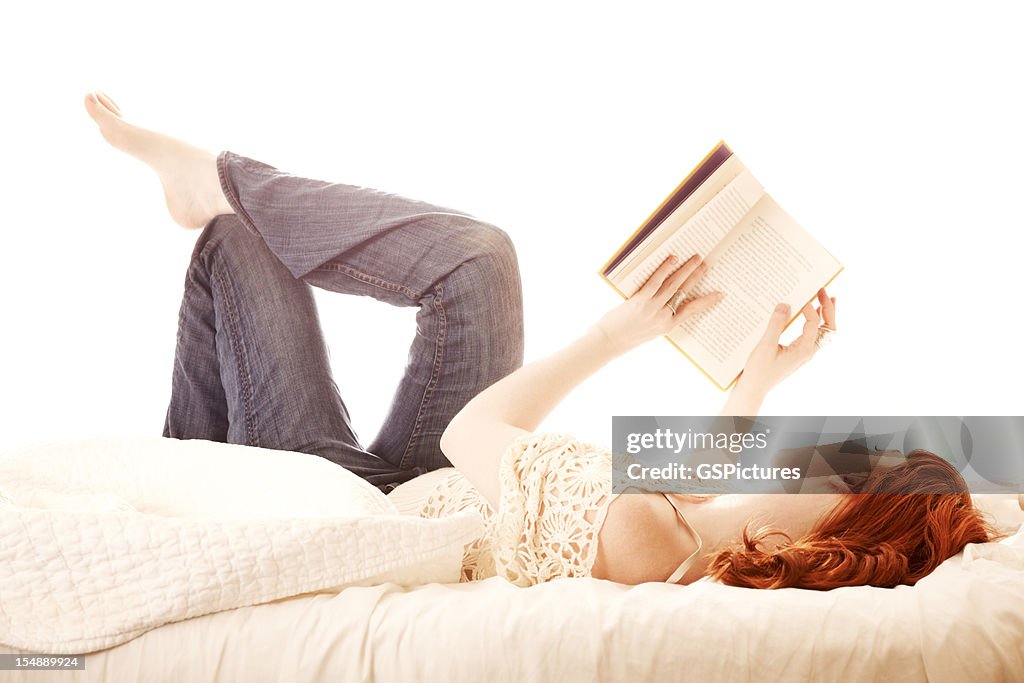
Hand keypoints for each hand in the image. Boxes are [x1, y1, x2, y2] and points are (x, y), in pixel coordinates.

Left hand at [594, 254, 723, 353]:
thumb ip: (661, 316)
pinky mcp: (641, 301)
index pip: (693, 310)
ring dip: (685, 270)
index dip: (707, 301)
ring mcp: (653, 309)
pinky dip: (665, 269)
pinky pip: (656, 282)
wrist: (609, 341)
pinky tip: (672, 259)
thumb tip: (668, 295)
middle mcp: (664, 318)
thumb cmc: (627, 335)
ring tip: (695, 259)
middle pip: (684, 292)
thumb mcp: (650, 330)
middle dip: (696, 277)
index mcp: (668, 326)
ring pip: (674, 285)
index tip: (720, 294)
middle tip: (705, 264)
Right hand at [736, 288, 836, 395]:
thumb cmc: (759, 370)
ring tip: (825, 299)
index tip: (799, 297)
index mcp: (803, 350)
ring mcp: (804, 352)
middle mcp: (807, 351)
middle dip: (828, 308)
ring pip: (822, 331)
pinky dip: (815, 322)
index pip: (813, 323)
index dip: (809, 308)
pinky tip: (810, 314)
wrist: (754, 388)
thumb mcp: (766, 345)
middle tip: (824, 291)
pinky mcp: (797, 352)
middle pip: (828, 327)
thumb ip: (776, 324)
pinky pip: (812, 334)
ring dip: (824, 315)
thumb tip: (785, 305)